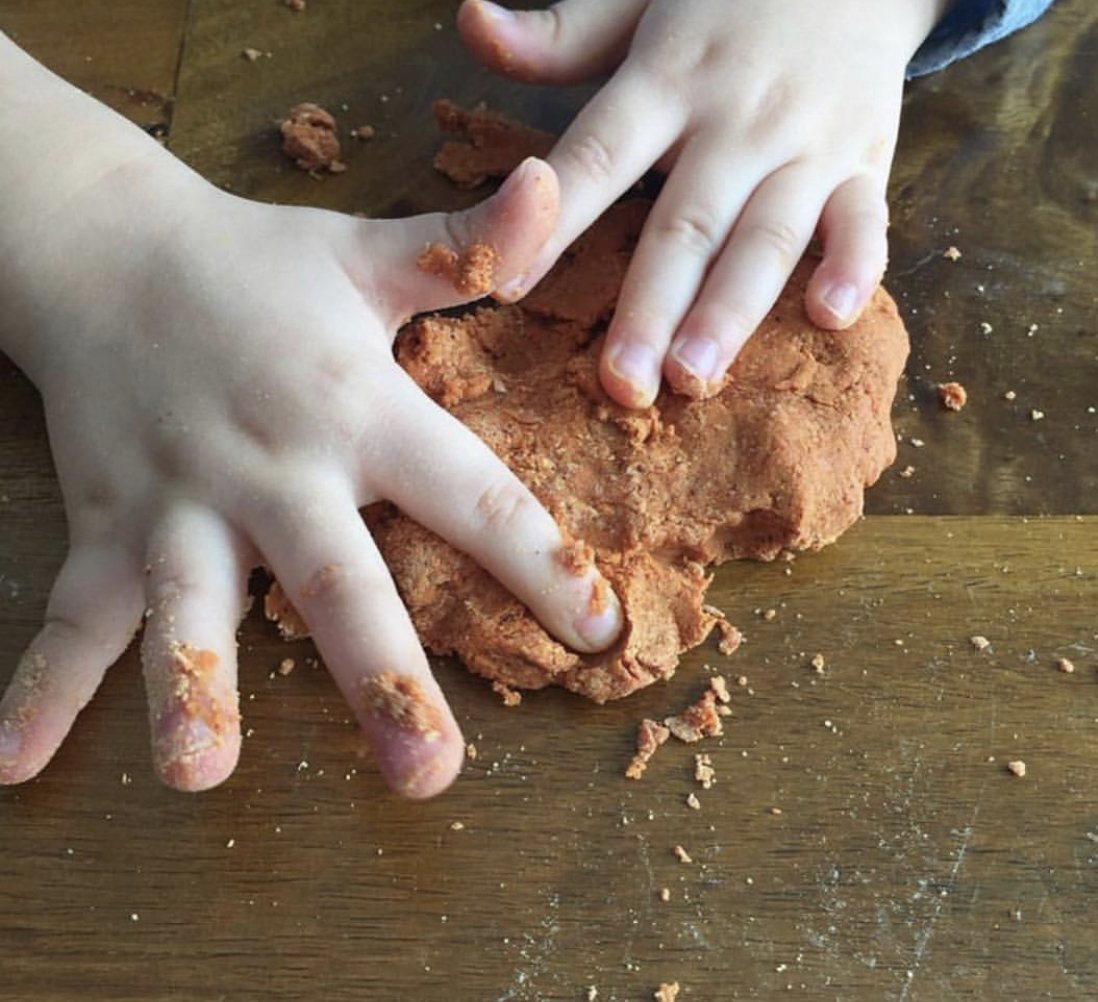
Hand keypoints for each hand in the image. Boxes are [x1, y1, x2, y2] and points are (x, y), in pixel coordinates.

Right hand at [0, 144, 621, 797]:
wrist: (108, 246)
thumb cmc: (262, 267)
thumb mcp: (371, 254)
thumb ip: (470, 245)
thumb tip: (552, 185)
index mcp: (362, 410)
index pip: (474, 496)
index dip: (543, 564)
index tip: (600, 633)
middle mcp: (276, 467)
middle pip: (338, 580)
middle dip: (384, 677)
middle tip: (429, 776)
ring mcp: (181, 501)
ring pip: (189, 605)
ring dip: (191, 688)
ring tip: (198, 776)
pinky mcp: (106, 521)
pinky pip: (71, 613)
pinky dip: (40, 687)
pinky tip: (15, 765)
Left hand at [459, 0, 949, 405]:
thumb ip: (561, 33)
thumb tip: (471, 25)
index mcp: (669, 76)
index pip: (599, 154)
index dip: (554, 223)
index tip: (505, 286)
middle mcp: (737, 117)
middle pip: (686, 223)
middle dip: (651, 307)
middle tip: (622, 383)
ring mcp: (806, 143)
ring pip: (767, 236)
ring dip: (732, 311)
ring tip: (697, 375)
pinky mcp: (864, 160)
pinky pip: (865, 219)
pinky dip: (856, 266)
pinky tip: (831, 318)